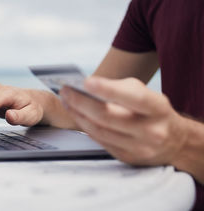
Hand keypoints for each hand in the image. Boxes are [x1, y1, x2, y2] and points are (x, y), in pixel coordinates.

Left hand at [59, 76, 187, 165]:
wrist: (174, 141)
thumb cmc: (153, 111)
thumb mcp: (146, 93)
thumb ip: (119, 88)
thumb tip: (86, 86)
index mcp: (158, 108)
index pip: (133, 98)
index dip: (108, 90)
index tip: (85, 81)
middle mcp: (151, 131)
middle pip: (107, 117)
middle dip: (81, 102)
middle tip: (65, 90)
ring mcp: (139, 148)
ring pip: (99, 131)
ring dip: (78, 114)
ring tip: (66, 101)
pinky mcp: (128, 158)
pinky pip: (100, 141)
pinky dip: (85, 127)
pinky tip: (76, 115)